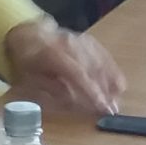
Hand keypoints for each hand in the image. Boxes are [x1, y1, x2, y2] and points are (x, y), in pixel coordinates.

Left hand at [2, 18, 125, 116]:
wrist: (28, 35)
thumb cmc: (27, 62)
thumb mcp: (29, 78)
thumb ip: (51, 89)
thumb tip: (73, 99)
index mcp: (52, 53)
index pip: (77, 74)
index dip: (92, 91)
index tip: (102, 106)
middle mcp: (69, 44)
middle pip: (92, 68)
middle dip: (104, 90)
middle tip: (112, 109)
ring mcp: (80, 40)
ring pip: (100, 61)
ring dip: (111, 81)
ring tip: (117, 99)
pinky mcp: (87, 41)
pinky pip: (103, 55)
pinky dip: (112, 69)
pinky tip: (118, 84)